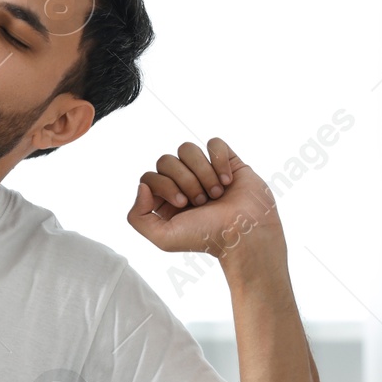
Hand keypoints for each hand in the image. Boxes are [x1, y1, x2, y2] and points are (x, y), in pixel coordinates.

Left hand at [126, 138, 280, 257]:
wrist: (244, 233)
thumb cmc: (207, 237)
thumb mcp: (163, 238)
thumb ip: (137, 217)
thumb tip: (142, 186)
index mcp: (166, 199)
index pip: (149, 177)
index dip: (164, 186)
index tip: (182, 204)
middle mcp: (183, 183)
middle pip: (166, 160)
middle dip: (184, 180)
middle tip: (201, 200)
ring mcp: (205, 171)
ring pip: (187, 149)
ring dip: (202, 171)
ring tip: (216, 193)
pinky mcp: (227, 162)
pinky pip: (214, 143)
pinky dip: (219, 160)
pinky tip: (228, 180)